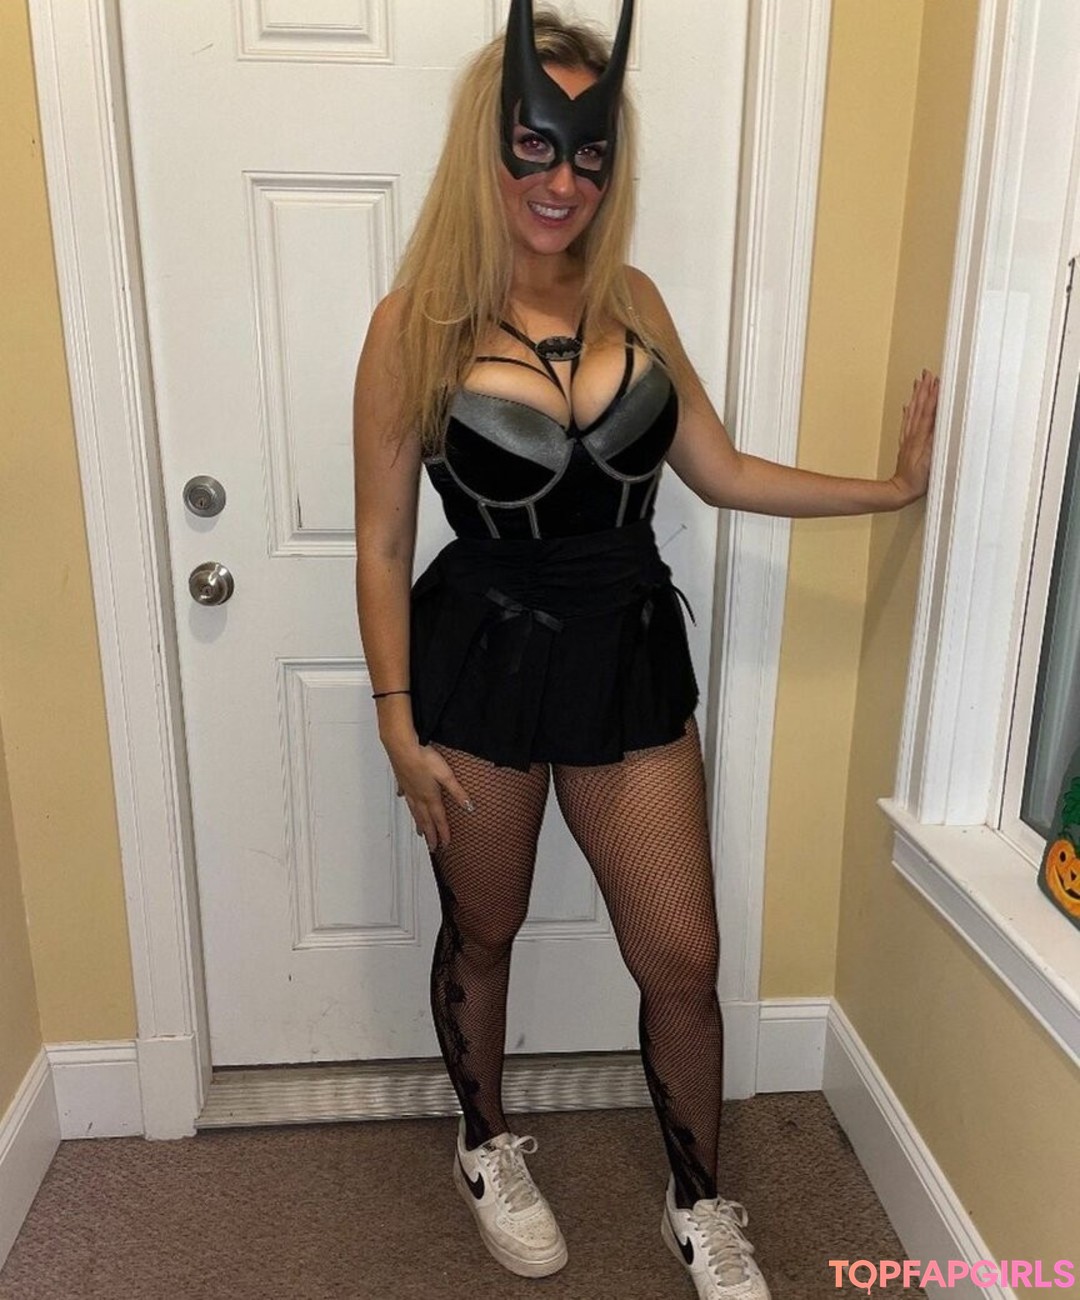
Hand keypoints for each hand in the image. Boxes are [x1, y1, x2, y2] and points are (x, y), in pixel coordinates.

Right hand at [385, 737, 473, 850]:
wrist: (402, 746)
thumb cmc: (424, 758)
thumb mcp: (446, 775)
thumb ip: (457, 791)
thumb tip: (469, 807)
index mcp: (430, 796)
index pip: (438, 819)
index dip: (443, 833)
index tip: (444, 845)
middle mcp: (418, 796)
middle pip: (425, 819)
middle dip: (430, 834)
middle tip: (432, 847)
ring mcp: (409, 789)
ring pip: (414, 810)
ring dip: (419, 822)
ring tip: (420, 832)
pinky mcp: (402, 780)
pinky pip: (405, 794)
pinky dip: (406, 800)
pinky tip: (404, 799)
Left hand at [890, 369, 938, 505]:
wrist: (901, 489)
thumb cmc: (917, 479)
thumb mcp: (931, 460)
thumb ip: (934, 441)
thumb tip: (939, 423)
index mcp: (921, 437)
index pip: (929, 411)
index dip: (933, 396)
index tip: (938, 381)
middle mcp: (913, 434)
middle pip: (919, 407)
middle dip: (924, 389)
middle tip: (927, 373)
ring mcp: (908, 438)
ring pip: (912, 411)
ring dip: (917, 396)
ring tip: (919, 382)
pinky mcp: (905, 444)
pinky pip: (906, 422)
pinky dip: (908, 411)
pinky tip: (909, 405)